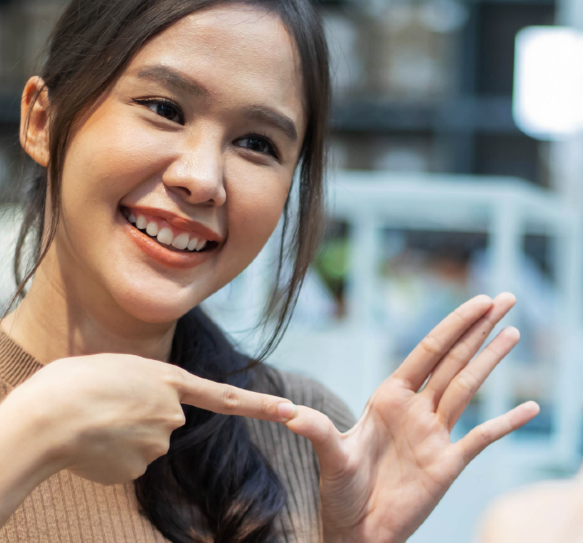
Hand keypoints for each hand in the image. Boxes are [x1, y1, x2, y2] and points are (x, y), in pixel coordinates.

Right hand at [0, 352, 294, 485]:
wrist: (46, 419)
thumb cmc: (66, 383)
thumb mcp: (108, 367)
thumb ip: (136, 386)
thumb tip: (137, 421)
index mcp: (166, 378)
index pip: (222, 395)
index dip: (257, 404)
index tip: (290, 411)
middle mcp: (170, 414)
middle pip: (162, 420)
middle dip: (137, 416)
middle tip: (100, 404)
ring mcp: (156, 446)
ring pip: (142, 443)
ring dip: (118, 435)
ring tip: (88, 421)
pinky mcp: (138, 471)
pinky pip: (126, 463)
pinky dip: (107, 456)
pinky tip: (87, 444)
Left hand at [284, 293, 539, 542]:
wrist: (356, 530)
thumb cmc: (339, 490)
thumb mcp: (329, 455)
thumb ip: (315, 430)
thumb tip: (287, 415)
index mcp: (389, 398)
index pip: (428, 352)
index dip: (453, 325)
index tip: (478, 301)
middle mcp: (415, 410)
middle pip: (454, 360)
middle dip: (479, 329)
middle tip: (507, 298)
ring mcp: (434, 435)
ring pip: (469, 388)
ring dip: (492, 361)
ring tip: (514, 332)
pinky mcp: (448, 464)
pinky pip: (483, 438)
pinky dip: (507, 423)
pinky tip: (530, 408)